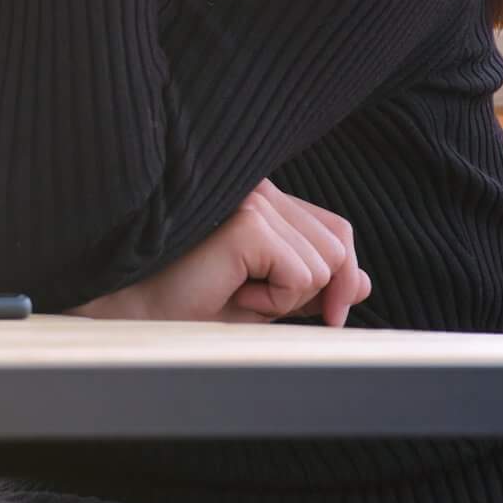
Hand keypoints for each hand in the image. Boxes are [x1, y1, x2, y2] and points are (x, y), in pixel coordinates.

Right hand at [74, 180, 371, 327]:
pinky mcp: (245, 220)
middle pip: (339, 247)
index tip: (325, 316)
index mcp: (262, 195)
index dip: (338, 277)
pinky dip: (276, 302)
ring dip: (287, 298)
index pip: (336, 230)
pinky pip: (303, 276)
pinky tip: (231, 292)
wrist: (137, 315)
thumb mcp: (266, 294)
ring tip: (234, 291)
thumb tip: (365, 281)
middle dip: (309, 292)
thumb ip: (311, 282)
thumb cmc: (191, 302)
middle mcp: (259, 186)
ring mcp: (252, 198)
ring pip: (326, 265)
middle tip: (248, 296)